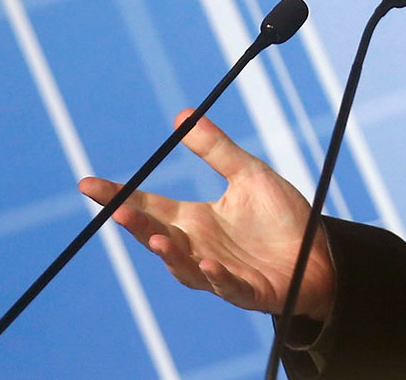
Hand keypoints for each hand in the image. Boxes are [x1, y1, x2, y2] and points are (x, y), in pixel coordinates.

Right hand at [78, 112, 335, 320]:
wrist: (318, 253)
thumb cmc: (280, 218)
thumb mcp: (250, 175)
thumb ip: (217, 150)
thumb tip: (182, 115)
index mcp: (195, 221)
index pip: (149, 206)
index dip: (119, 197)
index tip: (87, 184)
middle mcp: (198, 248)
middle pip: (158, 236)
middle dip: (137, 226)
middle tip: (117, 211)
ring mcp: (218, 273)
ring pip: (185, 267)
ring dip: (171, 254)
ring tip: (159, 238)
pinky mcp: (246, 290)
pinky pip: (227, 285)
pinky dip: (216, 276)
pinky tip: (209, 262)